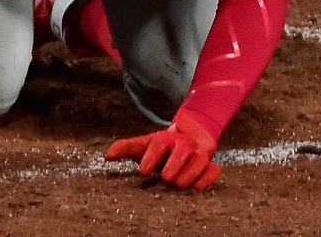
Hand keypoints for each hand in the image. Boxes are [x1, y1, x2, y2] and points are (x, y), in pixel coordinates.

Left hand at [104, 109, 221, 189]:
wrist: (191, 134)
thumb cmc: (163, 146)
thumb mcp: (144, 144)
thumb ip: (126, 148)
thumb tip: (106, 156)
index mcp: (165, 138)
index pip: (158, 144)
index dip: (151, 157)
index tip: (143, 171)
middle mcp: (183, 144)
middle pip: (181, 150)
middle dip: (172, 166)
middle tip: (165, 177)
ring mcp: (198, 154)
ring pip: (198, 162)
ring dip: (188, 175)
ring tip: (177, 184)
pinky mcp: (210, 163)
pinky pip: (213, 170)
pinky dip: (206, 178)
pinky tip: (196, 185)